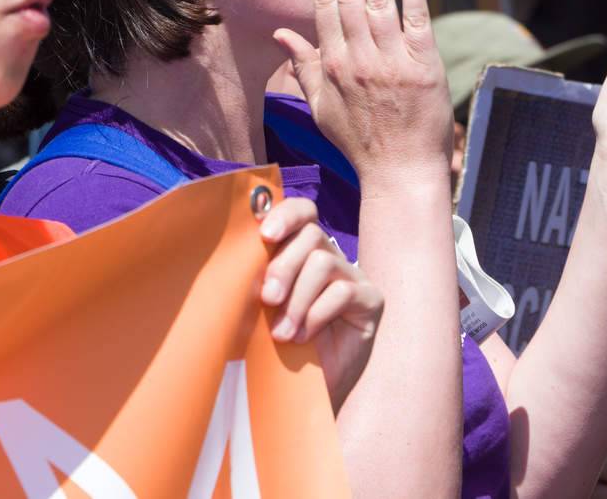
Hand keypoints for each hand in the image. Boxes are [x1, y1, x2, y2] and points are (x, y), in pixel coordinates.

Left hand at [258, 197, 383, 411]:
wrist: (307, 394)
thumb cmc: (280, 349)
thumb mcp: (264, 310)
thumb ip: (260, 281)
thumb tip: (236, 258)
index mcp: (302, 252)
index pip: (303, 212)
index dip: (285, 214)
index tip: (263, 234)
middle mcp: (331, 257)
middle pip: (310, 235)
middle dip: (283, 265)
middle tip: (267, 299)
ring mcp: (353, 277)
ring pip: (323, 262)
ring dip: (297, 298)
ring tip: (282, 332)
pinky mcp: (370, 300)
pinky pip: (342, 291)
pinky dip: (316, 314)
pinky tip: (303, 338)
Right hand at [273, 0, 453, 192]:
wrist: (400, 173)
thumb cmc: (359, 142)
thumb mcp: (321, 107)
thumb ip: (303, 66)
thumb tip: (281, 33)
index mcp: (332, 65)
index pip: (324, 3)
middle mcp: (359, 58)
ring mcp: (392, 61)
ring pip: (378, 1)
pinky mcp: (424, 66)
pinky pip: (416, 21)